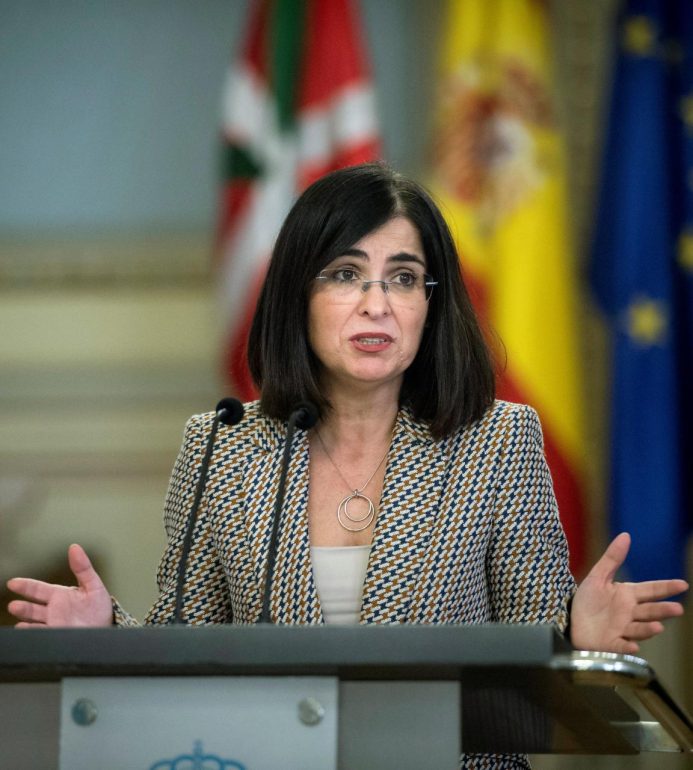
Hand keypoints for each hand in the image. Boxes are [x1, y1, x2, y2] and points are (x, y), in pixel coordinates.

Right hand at [6, 543, 113, 626]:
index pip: (38, 589)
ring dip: (26, 620)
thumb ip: (83, 568)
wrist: (106, 628)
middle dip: (22, 607)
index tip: (13, 583)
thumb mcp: (93, 585)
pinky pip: (42, 635)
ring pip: (34, 621)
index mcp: (60, 595)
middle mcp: (53, 610)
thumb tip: (75, 547)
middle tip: (13, 605)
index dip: (25, 585)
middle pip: (32, 607)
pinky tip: (28, 630)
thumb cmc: (99, 607)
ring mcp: (53, 624)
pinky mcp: (57, 636)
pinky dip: (34, 633)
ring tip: (21, 620)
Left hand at [570, 532, 687, 653]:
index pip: (651, 590)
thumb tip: (626, 535)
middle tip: (677, 609)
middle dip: (663, 610)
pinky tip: (632, 646)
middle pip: (649, 611)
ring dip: (648, 629)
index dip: (666, 587)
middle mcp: (629, 614)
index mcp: (628, 596)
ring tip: (658, 626)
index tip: (682, 584)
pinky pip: (620, 646)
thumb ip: (612, 558)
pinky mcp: (611, 644)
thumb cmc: (588, 600)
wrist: (569, 620)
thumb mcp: (598, 576)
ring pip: (639, 629)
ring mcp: (622, 630)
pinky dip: (627, 646)